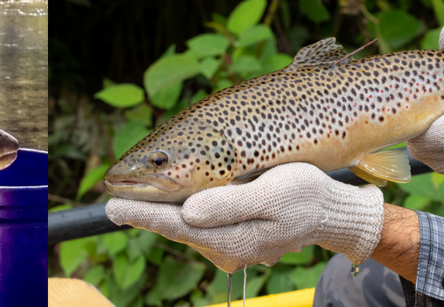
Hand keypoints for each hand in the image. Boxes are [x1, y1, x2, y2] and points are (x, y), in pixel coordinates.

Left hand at [106, 163, 384, 271]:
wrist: (331, 212)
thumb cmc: (305, 196)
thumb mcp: (272, 193)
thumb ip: (229, 203)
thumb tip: (188, 212)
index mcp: (234, 242)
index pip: (177, 227)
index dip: (143, 215)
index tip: (112, 207)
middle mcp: (225, 251)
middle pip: (176, 226)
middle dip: (147, 210)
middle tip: (113, 197)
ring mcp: (227, 246)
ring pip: (186, 224)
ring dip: (166, 207)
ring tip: (139, 193)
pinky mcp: (230, 236)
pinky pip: (200, 221)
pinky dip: (184, 207)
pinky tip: (175, 196)